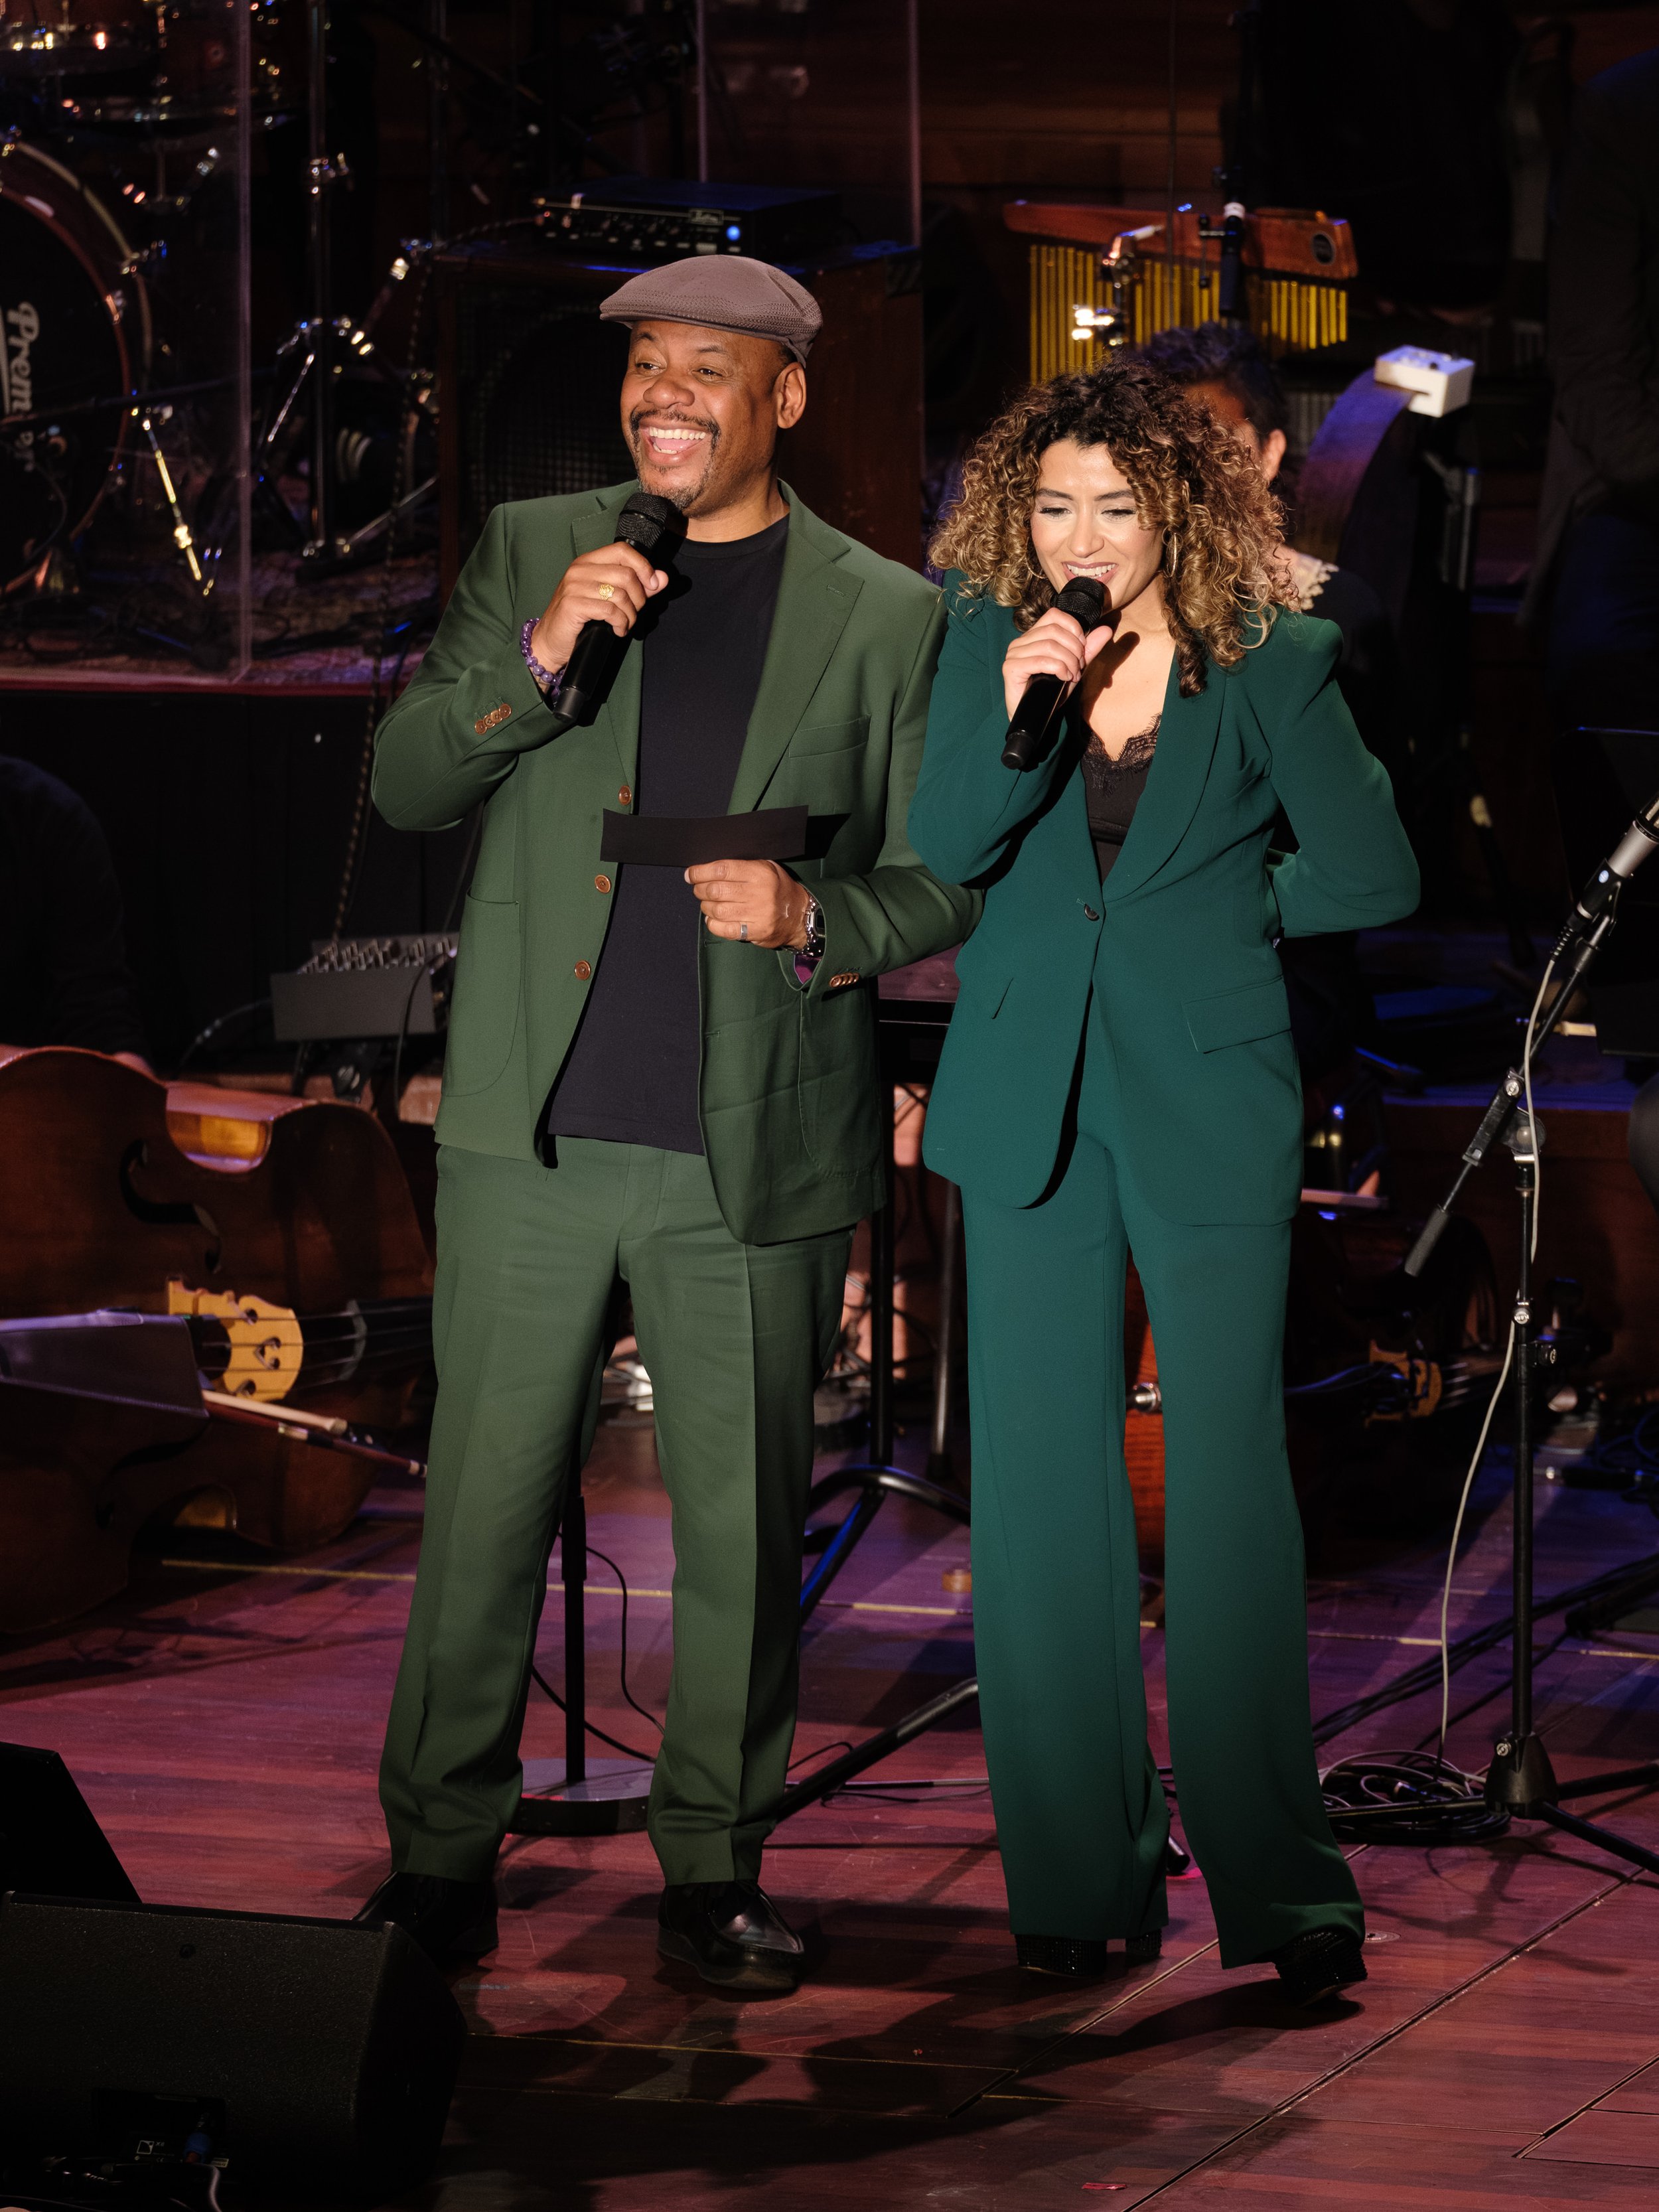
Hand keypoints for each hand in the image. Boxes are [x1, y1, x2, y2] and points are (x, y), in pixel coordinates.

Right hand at [530, 543, 667, 674]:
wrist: (550, 641)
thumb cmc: (579, 619)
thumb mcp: (608, 599)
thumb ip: (636, 587)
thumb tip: (662, 578)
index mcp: (588, 561)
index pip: (623, 550)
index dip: (643, 566)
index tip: (652, 585)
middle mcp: (579, 569)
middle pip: (626, 574)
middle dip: (639, 598)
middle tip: (634, 613)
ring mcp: (574, 586)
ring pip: (620, 594)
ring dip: (630, 615)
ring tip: (625, 624)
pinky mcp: (572, 604)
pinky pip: (609, 610)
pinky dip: (620, 623)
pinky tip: (618, 630)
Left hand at [685, 859, 810, 948]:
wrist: (801, 915)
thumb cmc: (779, 889)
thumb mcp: (768, 868)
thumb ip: (742, 866)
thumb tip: (709, 869)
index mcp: (760, 873)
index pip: (722, 869)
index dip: (700, 872)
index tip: (690, 874)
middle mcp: (758, 893)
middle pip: (715, 890)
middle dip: (700, 889)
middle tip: (698, 889)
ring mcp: (757, 914)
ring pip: (716, 910)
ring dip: (705, 906)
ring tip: (707, 904)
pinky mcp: (755, 932)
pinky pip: (724, 929)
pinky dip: (713, 924)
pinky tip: (713, 919)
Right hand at [1001, 605, 1116, 719]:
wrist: (1034, 717)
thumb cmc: (1050, 693)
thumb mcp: (1074, 668)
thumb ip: (1088, 650)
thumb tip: (1106, 630)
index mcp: (1033, 636)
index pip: (1054, 615)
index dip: (1073, 628)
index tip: (1082, 648)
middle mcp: (1020, 642)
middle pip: (1054, 630)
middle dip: (1074, 649)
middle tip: (1079, 667)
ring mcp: (1014, 654)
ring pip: (1049, 645)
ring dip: (1068, 661)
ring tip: (1072, 676)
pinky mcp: (1011, 668)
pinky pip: (1041, 661)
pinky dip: (1059, 668)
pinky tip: (1064, 678)